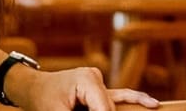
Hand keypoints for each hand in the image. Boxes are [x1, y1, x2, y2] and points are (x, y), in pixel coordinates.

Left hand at [13, 66, 158, 110]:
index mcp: (87, 79)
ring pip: (119, 101)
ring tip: (154, 106)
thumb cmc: (40, 99)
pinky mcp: (97, 89)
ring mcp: (98, 82)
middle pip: (112, 107)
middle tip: (145, 109)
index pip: (105, 108)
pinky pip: (115, 99)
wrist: (31, 87)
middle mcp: (96, 78)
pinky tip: (149, 103)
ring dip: (131, 108)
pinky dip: (129, 102)